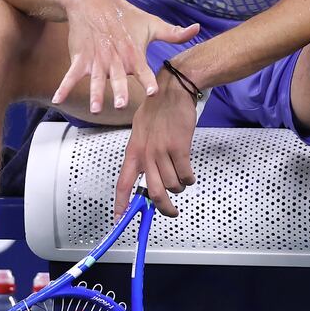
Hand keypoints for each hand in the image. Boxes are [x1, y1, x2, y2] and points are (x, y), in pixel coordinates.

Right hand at [52, 0, 199, 114]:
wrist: (93, 1)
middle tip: (121, 104)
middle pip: (118, 78)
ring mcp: (96, 60)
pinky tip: (58, 100)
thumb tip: (196, 30)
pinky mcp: (80, 59)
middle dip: (119, 90)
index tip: (152, 92)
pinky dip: (63, 87)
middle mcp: (115, 59)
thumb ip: (173, 33)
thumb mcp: (151, 23)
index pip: (143, 70)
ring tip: (95, 108)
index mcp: (133, 53)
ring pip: (95, 79)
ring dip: (95, 93)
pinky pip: (71, 75)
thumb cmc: (126, 16)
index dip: (147, 80)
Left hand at [115, 71, 197, 217]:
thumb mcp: (140, 131)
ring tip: (183, 179)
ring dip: (180, 187)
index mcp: (133, 152)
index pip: (123, 184)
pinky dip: (190, 178)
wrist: (172, 90)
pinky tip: (190, 174)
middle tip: (171, 212)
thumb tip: (143, 177)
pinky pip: (186, 175)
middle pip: (153, 192)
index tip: (119, 220)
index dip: (121, 205)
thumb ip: (141, 154)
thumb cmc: (157, 110)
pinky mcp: (179, 148)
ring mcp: (162, 152)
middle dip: (163, 207)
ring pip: (173, 185)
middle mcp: (145, 154)